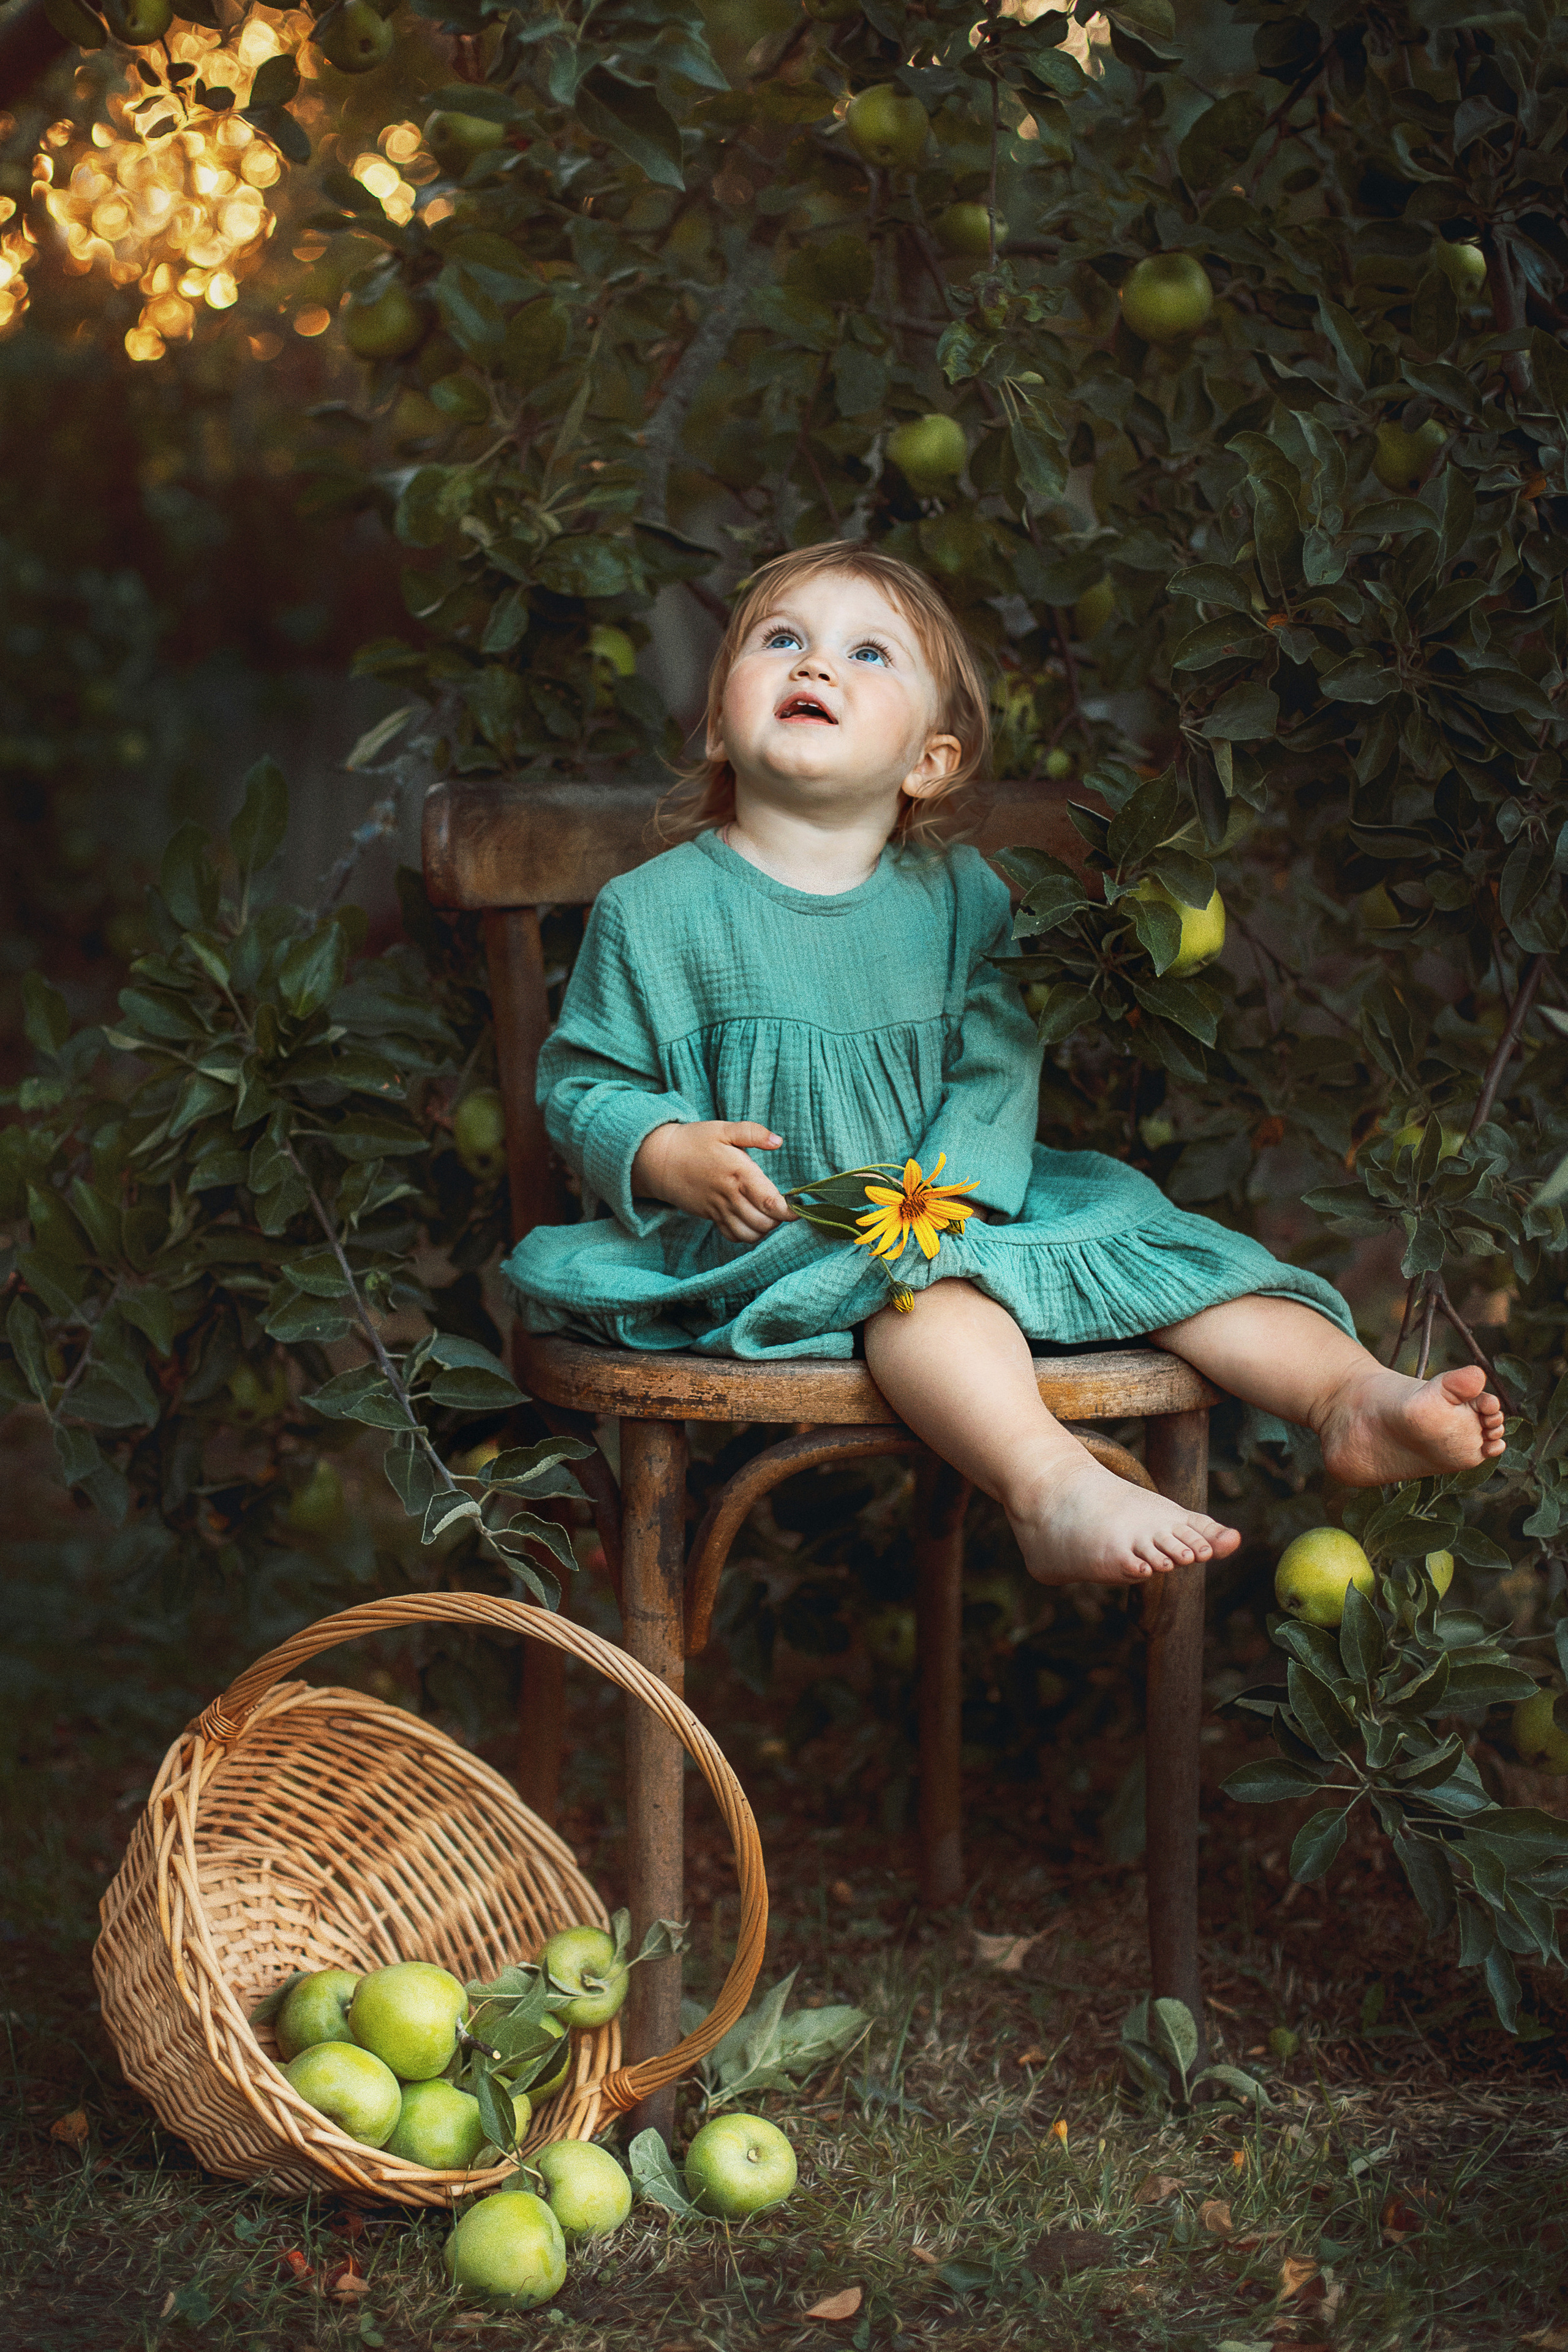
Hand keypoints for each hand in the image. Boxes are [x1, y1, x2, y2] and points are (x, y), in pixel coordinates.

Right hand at [631, 1122, 794, 1243]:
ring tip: (769, 1215)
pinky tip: (751, 1220)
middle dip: (779, 1219)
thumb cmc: (694, 1141)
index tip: (800, 1208)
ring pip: (750, 1234)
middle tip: (784, 1206)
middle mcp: (730, 1196)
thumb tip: (778, 1141)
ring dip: (764, 1229)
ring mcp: (718, 1209)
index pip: (770, 1202)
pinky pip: (733, 1236)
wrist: (659, 1159)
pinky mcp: (710, 1216)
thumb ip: (753, 1133)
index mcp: (739, 1173)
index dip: (789, 1211)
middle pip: (764, 1223)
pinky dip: (746, 1235)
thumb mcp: (723, 1129)